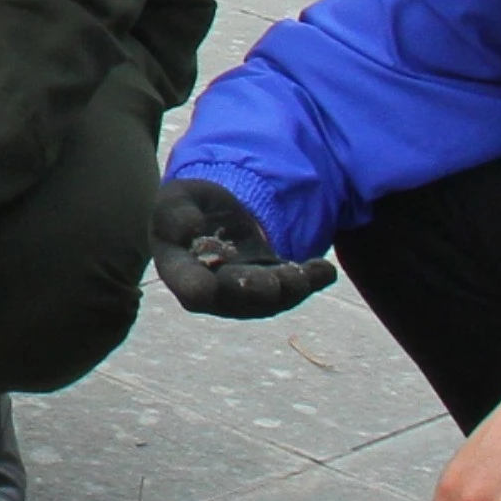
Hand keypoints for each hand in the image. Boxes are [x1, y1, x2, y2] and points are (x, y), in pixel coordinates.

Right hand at [149, 178, 338, 318]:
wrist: (213, 216)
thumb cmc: (185, 209)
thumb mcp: (175, 200)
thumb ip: (176, 213)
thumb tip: (190, 228)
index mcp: (179, 270)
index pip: (185, 283)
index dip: (193, 286)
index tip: (204, 288)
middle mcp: (213, 290)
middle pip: (235, 297)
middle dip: (257, 290)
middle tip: (276, 282)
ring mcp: (244, 292)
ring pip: (269, 299)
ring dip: (290, 287)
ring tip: (312, 272)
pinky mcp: (271, 284)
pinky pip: (292, 288)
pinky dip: (311, 280)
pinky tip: (325, 270)